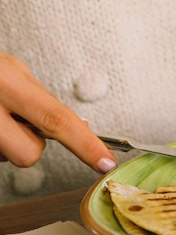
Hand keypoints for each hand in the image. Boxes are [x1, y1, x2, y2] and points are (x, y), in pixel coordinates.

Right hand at [0, 51, 116, 172]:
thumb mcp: (10, 71)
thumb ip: (41, 100)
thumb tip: (81, 128)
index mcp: (7, 81)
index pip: (57, 119)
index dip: (86, 145)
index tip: (106, 163)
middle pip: (28, 154)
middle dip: (28, 146)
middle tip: (12, 121)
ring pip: (5, 159)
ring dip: (4, 144)